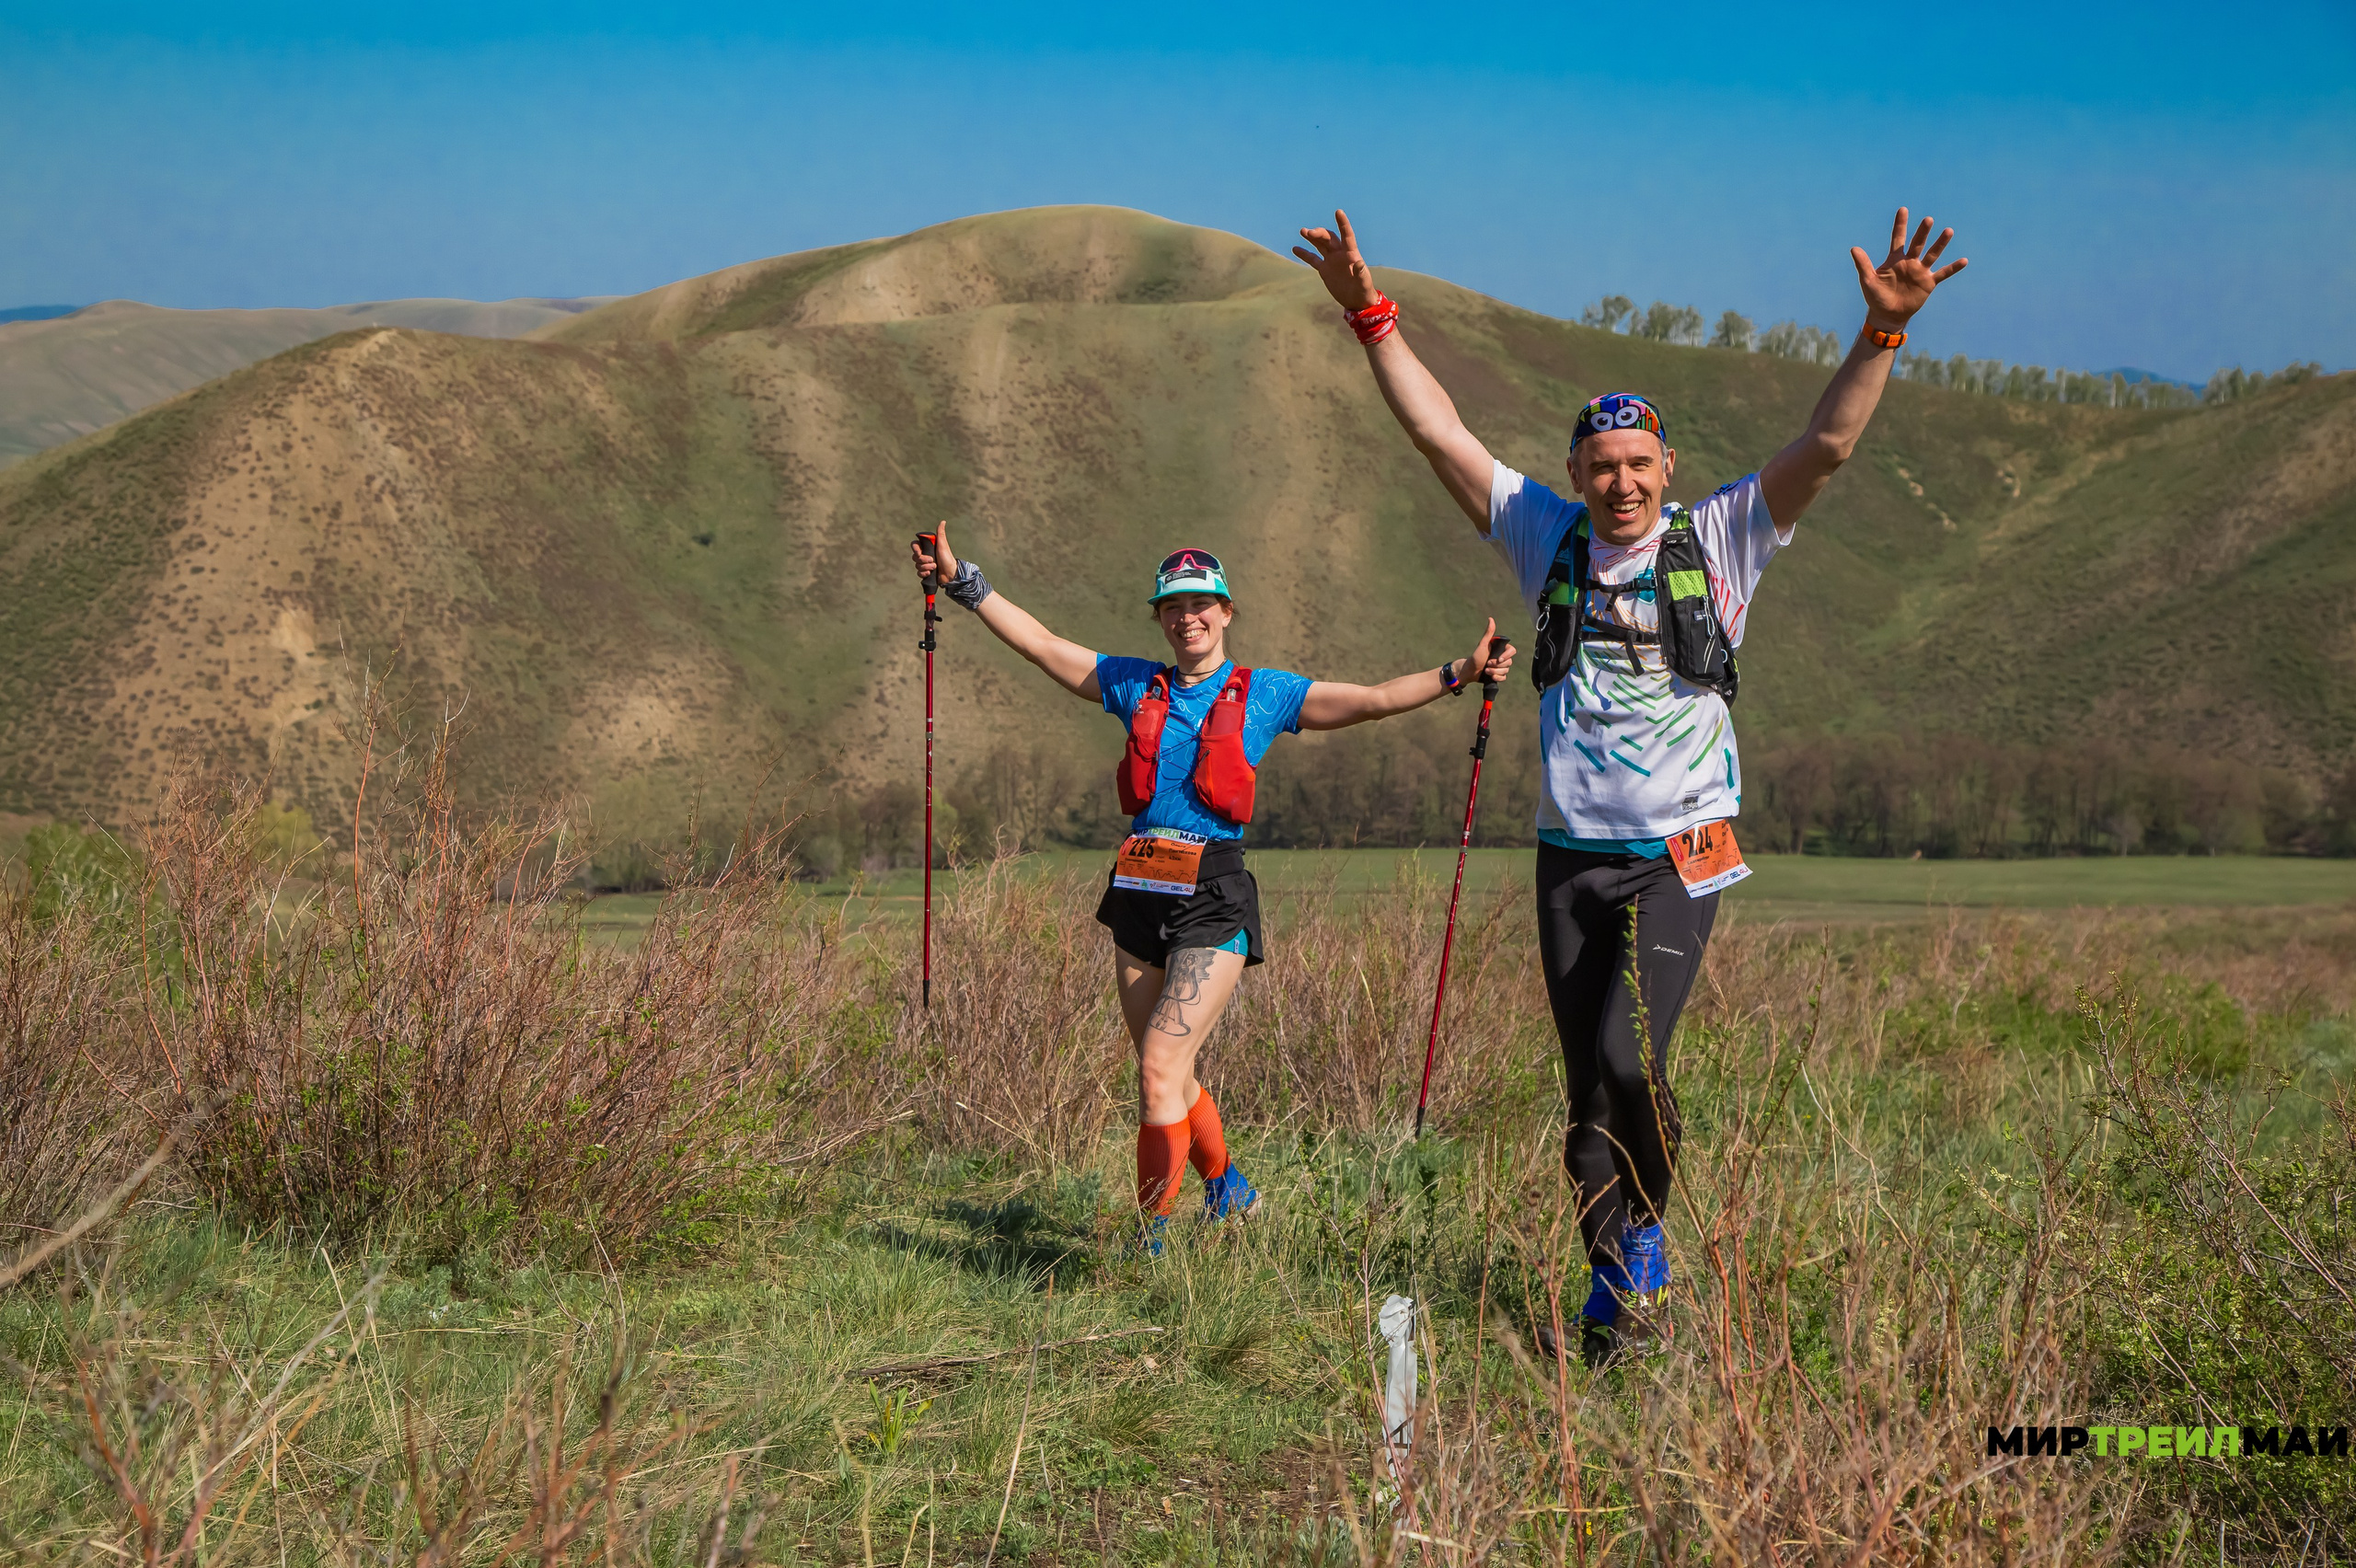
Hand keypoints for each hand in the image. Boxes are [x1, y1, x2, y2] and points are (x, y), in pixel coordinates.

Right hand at [910, 521, 956, 588]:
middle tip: (932, 560)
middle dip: (923, 560)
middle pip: (915, 556)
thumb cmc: (947, 558)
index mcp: (928, 547)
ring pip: (917, 565)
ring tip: (935, 567)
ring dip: (925, 567)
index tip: (919, 552)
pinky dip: (924, 573)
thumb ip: (941, 533)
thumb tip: (943, 521)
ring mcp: (925, 564)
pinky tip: (930, 573)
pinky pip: (918, 573)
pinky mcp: (925, 573)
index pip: (915, 545)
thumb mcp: (943, 545)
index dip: (915, 549)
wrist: (951, 573)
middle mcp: (925, 555)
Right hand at [1291, 209, 1382, 312]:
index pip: (1346, 235)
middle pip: (1328, 238)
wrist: (1357, 301)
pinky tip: (1295, 248)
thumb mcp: (1364, 282)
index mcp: (1351, 253)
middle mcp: (1340, 253)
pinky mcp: (1324, 269)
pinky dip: (1304, 254)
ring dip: (1312, 237)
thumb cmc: (1364, 290)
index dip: (1342, 223)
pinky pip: (1313, 259)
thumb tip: (1359, 263)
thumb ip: (1361, 273)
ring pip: (1320, 244)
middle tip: (1307, 232)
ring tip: (1302, 231)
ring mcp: (1331, 260)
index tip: (1338, 212)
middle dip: (1319, 234)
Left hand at [1454, 618, 1515, 688]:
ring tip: (1486, 670)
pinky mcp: (1498, 675)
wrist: (1470, 671)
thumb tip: (1491, 619)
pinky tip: (1490, 677)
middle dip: (1497, 665)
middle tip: (1487, 664)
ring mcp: (1501, 667)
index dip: (1507, 656)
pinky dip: (1497, 678)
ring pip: (1506, 670)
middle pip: (1509, 662)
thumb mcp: (1482, 645)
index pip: (1512, 651)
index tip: (1499, 659)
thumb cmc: (1475, 656)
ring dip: (1495, 672)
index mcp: (1500, 649)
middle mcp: (1502, 657)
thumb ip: (1488, 633)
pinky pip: (1504, 677)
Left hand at [1849, 207, 1966, 328]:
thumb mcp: (1868, 281)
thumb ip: (1863, 264)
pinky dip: (1953, 268)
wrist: (1888, 315)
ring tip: (1948, 231)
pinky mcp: (1928, 283)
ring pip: (1932, 254)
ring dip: (1940, 244)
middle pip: (1917, 244)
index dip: (1900, 224)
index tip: (1903, 209)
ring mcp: (1920, 272)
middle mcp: (1909, 262)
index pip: (1898, 238)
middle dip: (1922, 232)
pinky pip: (1943, 274)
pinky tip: (1964, 261)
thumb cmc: (1876, 297)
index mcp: (1895, 259)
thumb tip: (1854, 248)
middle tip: (1928, 220)